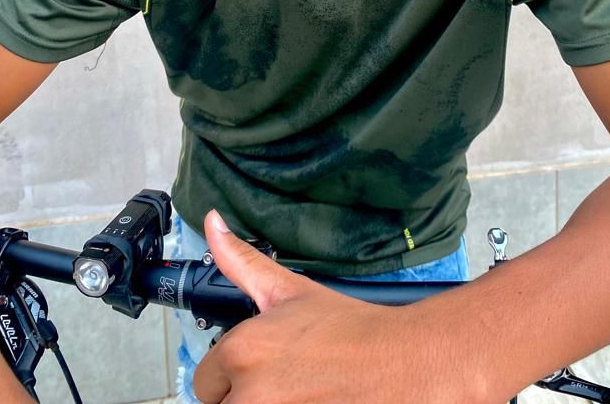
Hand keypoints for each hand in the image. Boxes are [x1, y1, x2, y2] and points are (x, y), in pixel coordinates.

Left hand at [192, 210, 443, 403]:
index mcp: (242, 352)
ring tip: (299, 394)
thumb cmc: (351, 331)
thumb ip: (240, 261)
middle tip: (286, 384)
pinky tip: (310, 401)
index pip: (205, 381)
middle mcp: (250, 396)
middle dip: (246, 398)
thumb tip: (212, 224)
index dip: (233, 375)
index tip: (264, 369)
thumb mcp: (289, 290)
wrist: (404, 363)